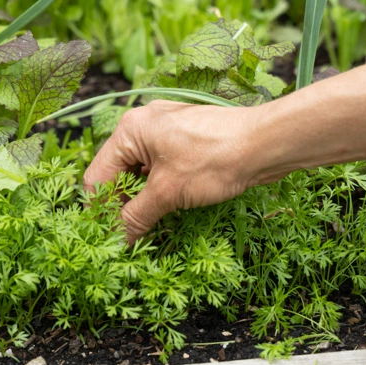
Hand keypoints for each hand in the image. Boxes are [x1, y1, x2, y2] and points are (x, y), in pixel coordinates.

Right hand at [83, 100, 256, 242]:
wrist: (266, 144)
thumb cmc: (215, 159)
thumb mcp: (168, 193)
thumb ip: (136, 216)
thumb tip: (117, 239)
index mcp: (131, 130)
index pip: (99, 176)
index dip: (102, 210)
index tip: (109, 238)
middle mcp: (146, 125)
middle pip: (120, 173)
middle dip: (124, 205)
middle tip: (129, 237)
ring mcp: (169, 131)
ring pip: (143, 173)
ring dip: (144, 200)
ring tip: (149, 227)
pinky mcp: (190, 142)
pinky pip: (164, 168)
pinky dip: (163, 189)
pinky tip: (170, 209)